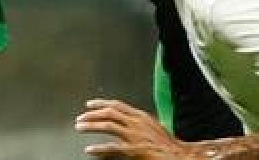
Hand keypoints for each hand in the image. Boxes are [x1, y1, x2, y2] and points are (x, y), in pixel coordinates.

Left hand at [77, 100, 192, 158]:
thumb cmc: (167, 143)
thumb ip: (139, 122)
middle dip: (92, 114)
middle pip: (109, 113)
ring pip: (108, 126)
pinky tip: (89, 149)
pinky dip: (98, 148)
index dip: (101, 104)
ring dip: (91, 126)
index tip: (89, 105)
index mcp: (141, 116)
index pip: (117, 105)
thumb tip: (126, 121)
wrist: (178, 154)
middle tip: (80, 118)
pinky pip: (111, 148)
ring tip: (80, 128)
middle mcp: (136, 122)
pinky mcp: (133, 149)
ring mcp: (134, 135)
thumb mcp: (152, 126)